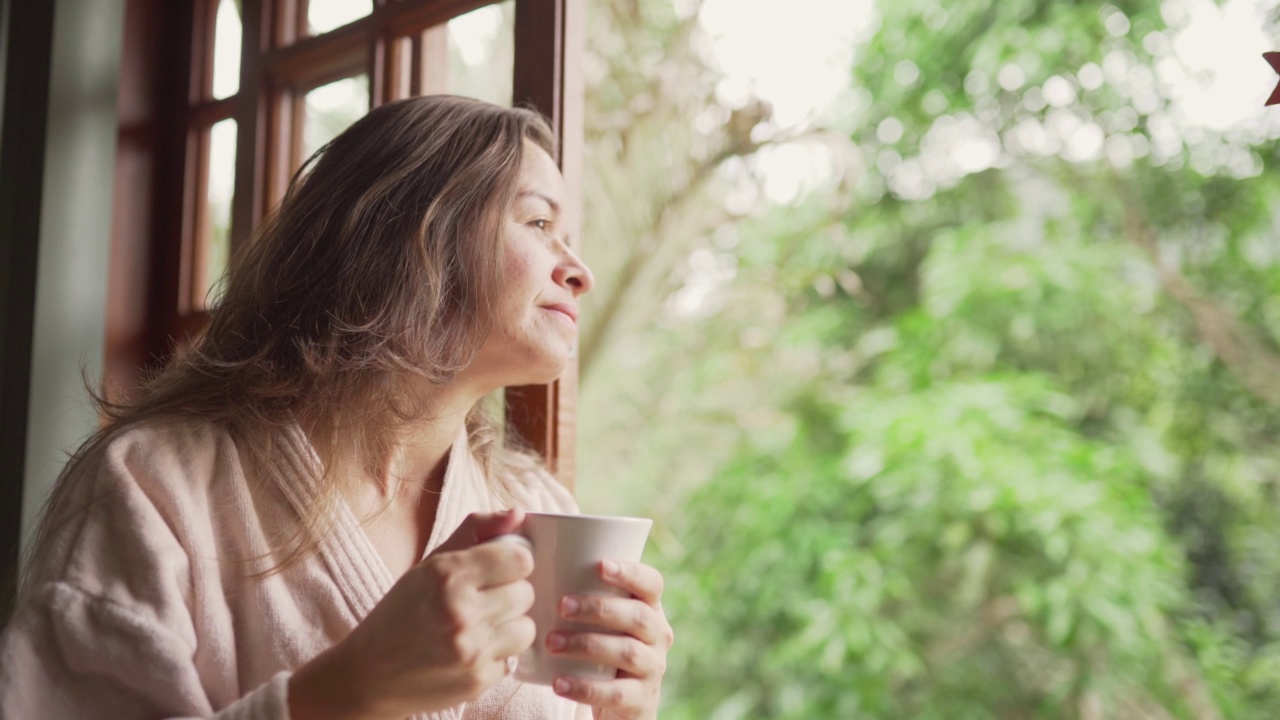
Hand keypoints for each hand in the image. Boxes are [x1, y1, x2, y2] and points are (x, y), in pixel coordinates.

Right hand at [289, 510, 535, 719]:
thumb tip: (518, 513)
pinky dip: (496, 655)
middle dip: (509, 595)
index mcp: (448, 574)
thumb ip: (476, 531)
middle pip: (526, 593)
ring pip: (526, 628)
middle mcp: (461, 611)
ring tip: (481, 627)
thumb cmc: (401, 612)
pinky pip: (513, 658)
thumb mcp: (430, 564)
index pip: (520, 558)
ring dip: (509, 627)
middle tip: (483, 601)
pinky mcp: (477, 681)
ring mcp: (471, 650)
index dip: (513, 562)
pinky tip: (470, 652)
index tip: (500, 569)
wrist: (368, 674)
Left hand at [545, 560, 673, 719]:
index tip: (600, 565)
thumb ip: (577, 586)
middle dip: (599, 608)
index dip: (631, 572)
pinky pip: (616, 694)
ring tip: (551, 642)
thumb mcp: (597, 619)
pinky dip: (585, 688)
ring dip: (587, 644)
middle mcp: (659, 635)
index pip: (652, 583)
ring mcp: (653, 669)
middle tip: (561, 605)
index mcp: (650, 607)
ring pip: (626, 652)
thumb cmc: (598, 646)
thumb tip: (527, 542)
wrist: (617, 703)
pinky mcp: (641, 701)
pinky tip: (558, 683)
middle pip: (638, 616)